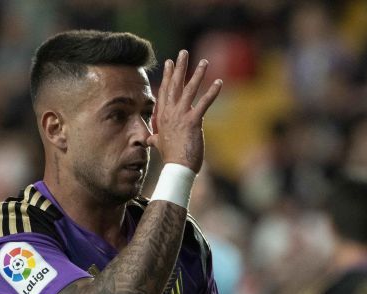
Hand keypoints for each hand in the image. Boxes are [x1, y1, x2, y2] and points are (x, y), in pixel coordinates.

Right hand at [147, 49, 222, 172]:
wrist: (176, 168)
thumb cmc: (171, 158)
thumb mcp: (159, 145)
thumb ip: (154, 139)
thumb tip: (148, 140)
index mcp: (163, 117)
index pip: (165, 91)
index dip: (168, 76)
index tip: (170, 62)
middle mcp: (170, 113)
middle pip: (175, 85)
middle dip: (179, 68)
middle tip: (183, 52)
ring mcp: (181, 116)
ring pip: (189, 90)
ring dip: (197, 75)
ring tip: (204, 62)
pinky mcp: (193, 122)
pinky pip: (204, 103)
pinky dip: (212, 92)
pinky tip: (218, 82)